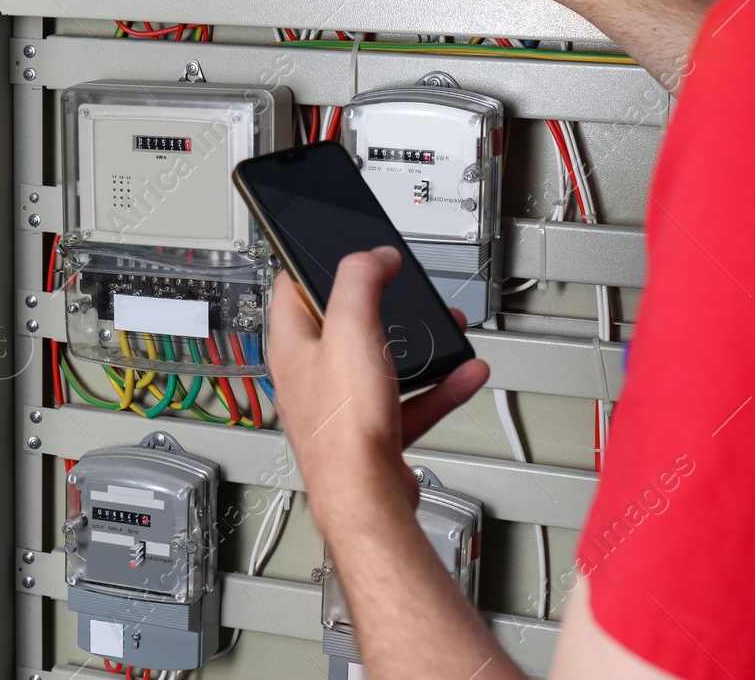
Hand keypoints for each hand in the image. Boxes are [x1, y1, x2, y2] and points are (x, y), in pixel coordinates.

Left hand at [267, 247, 489, 531]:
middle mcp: (312, 376)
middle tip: (404, 295)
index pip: (291, 290)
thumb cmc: (343, 427)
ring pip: (382, 364)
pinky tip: (463, 375)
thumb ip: (359, 281)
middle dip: (381, 307)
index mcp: (292, 347)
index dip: (318, 265)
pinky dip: (439, 387)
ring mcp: (342, 407)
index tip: (349, 255)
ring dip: (417, 347)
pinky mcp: (373, 434)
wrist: (367, 499)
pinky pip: (410, 401)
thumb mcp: (350, 329)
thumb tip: (373, 256)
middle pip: (343, 326)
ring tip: (444, 332)